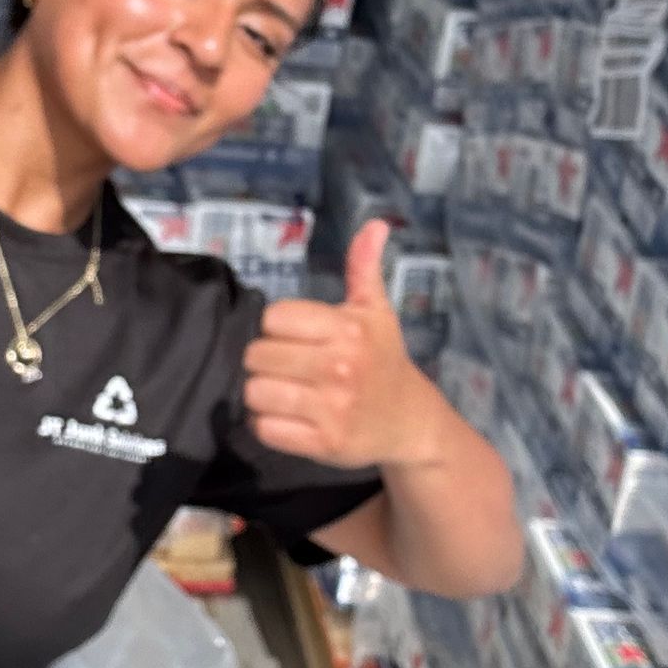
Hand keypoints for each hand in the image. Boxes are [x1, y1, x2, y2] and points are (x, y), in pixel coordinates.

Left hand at [241, 220, 435, 469]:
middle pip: (258, 355)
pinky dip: (267, 425)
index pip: (273, 318)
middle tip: (286, 367)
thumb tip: (377, 224)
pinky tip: (286, 418)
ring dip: (261, 394)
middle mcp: (339, 367)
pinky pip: (266, 429)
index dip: (276, 328)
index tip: (293, 337)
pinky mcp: (324, 444)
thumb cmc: (384, 360)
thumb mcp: (377, 311)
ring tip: (282, 392)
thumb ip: (364, 267)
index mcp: (348, 329)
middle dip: (265, 361)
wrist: (411, 421)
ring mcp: (332, 408)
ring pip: (256, 393)